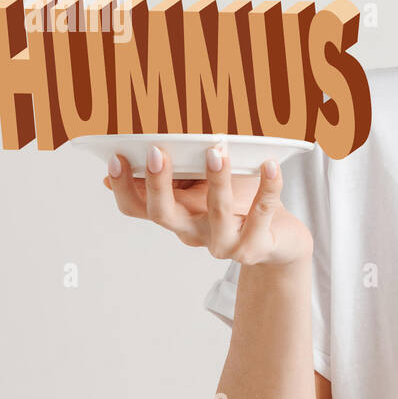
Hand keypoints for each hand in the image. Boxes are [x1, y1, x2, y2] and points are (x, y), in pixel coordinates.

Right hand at [102, 144, 312, 266]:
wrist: (280, 241)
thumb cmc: (241, 205)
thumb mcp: (205, 187)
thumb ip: (179, 175)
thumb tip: (138, 154)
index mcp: (176, 215)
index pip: (136, 207)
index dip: (122, 186)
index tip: (117, 158)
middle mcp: (193, 233)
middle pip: (163, 214)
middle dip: (157, 184)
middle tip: (157, 152)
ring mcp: (224, 243)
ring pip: (216, 213)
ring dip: (216, 181)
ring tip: (217, 152)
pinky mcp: (254, 246)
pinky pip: (261, 213)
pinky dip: (268, 187)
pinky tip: (271, 165)